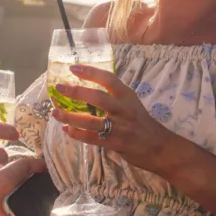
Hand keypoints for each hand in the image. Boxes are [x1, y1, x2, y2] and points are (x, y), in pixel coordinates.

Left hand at [49, 65, 180, 175]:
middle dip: (77, 91)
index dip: (91, 72)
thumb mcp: (132, 105)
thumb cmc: (143, 124)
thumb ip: (114, 98)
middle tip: (59, 87)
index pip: (109, 79)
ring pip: (91, 121)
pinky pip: (92, 138)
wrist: (160, 148)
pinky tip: (67, 130)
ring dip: (70, 117)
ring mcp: (120, 128)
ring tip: (56, 113)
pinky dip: (77, 134)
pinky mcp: (116, 144)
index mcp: (128, 96)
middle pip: (98, 98)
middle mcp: (124, 110)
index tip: (73, 68)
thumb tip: (87, 92)